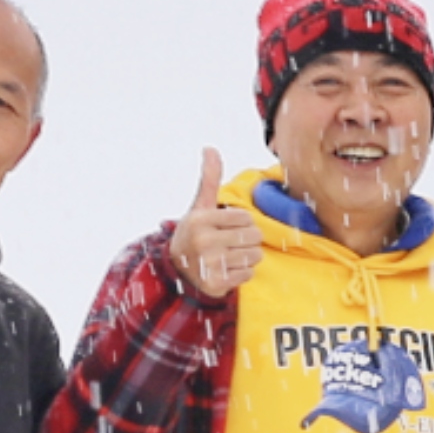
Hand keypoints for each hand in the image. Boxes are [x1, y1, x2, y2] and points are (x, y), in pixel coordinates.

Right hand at [165, 149, 262, 301]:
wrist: (178, 268)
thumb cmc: (196, 232)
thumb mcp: (200, 205)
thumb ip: (210, 178)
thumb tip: (210, 148)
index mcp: (201, 220)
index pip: (246, 218)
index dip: (242, 222)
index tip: (226, 227)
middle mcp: (203, 242)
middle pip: (254, 237)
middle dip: (248, 240)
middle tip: (230, 243)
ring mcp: (209, 264)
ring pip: (254, 257)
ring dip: (246, 257)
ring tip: (228, 256)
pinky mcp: (215, 284)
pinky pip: (248, 275)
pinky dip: (242, 273)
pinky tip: (227, 270)